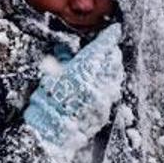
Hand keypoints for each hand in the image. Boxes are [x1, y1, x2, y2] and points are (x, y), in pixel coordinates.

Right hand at [23, 24, 123, 162]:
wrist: (51, 132)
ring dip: (111, 69)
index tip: (114, 30)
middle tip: (104, 49)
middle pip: (114, 60)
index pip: (105, 46)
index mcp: (86, 66)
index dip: (110, 36)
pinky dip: (107, 86)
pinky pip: (111, 92)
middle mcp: (101, 81)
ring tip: (102, 67)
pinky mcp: (106, 110)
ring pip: (116, 76)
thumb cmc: (47, 101)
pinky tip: (98, 86)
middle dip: (110, 53)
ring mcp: (106, 97)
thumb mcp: (50, 73)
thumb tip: (66, 50)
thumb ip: (64, 59)